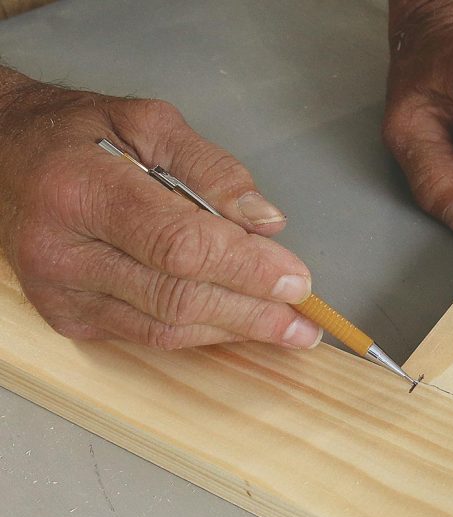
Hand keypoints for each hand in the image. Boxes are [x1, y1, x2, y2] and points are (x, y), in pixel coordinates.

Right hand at [0, 71, 321, 348]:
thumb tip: (266, 223)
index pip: (182, 245)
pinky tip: (239, 327)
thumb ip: (213, 171)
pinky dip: (203, 334)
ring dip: (235, 332)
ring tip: (286, 331)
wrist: (3, 159)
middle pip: (179, 297)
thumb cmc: (78, 135)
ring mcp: (64, 294)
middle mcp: (64, 252)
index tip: (297, 282)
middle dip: (253, 313)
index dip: (247, 269)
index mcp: (82, 190)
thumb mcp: (149, 125)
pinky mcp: (71, 319)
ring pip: (168, 329)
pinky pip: (150, 337)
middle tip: (305, 323)